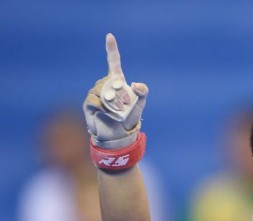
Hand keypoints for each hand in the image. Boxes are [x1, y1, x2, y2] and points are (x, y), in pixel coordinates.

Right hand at [83, 33, 148, 148]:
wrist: (119, 133)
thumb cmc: (130, 117)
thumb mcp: (141, 103)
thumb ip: (143, 91)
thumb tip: (135, 84)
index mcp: (117, 81)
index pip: (113, 61)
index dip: (112, 49)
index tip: (110, 36)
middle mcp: (105, 84)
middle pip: (112, 81)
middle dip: (122, 94)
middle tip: (127, 105)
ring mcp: (96, 93)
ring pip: (104, 91)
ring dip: (114, 102)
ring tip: (119, 111)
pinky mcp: (89, 103)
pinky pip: (96, 100)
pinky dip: (105, 108)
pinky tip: (109, 114)